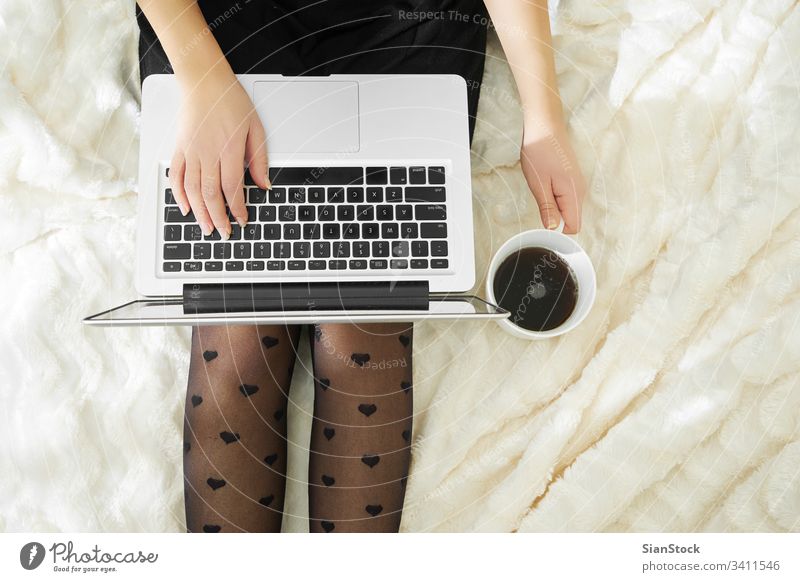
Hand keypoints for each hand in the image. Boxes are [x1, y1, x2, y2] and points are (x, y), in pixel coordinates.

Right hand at [169, 72, 268, 238]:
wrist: (204, 80)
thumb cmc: (230, 100)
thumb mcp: (255, 127)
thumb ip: (259, 158)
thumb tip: (264, 185)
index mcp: (229, 148)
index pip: (233, 188)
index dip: (238, 209)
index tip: (243, 220)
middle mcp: (207, 152)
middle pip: (211, 194)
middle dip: (218, 218)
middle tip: (225, 233)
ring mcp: (191, 151)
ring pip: (193, 190)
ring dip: (200, 212)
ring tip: (207, 228)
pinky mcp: (179, 148)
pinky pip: (176, 176)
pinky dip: (179, 195)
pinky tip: (185, 208)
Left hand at [520, 118, 585, 233]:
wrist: (545, 126)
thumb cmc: (540, 151)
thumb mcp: (539, 184)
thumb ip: (547, 208)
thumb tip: (552, 228)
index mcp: (573, 194)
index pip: (574, 226)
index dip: (558, 230)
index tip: (543, 221)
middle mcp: (580, 191)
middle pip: (571, 218)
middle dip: (554, 217)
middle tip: (538, 199)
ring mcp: (577, 184)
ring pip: (567, 207)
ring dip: (552, 205)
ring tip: (541, 187)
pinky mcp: (571, 178)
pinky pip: (564, 197)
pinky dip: (553, 196)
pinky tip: (544, 182)